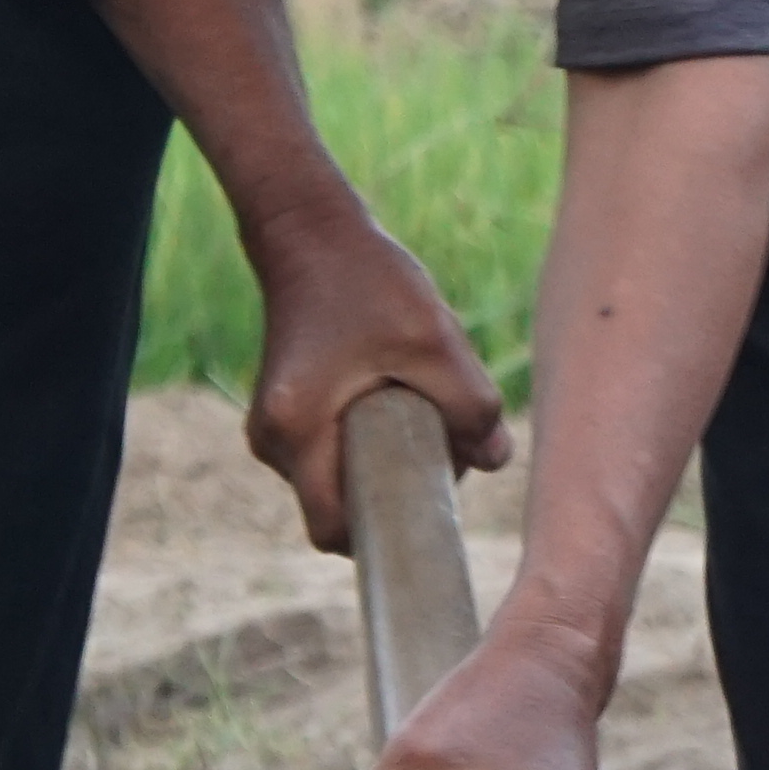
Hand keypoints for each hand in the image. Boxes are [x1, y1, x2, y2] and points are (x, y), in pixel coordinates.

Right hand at [237, 201, 505, 553]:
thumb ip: (471, 407)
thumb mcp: (433, 340)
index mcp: (296, 432)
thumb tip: (495, 462)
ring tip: (423, 411)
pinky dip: (371, 443)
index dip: (384, 536)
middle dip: (395, 493)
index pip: (334, 529)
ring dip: (385, 464)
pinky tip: (401, 399)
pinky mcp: (287, 416)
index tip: (429, 515)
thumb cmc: (368, 282)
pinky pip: (333, 455)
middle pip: (340, 506)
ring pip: (339, 480)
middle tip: (443, 450)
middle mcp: (272, 442)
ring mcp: (275, 431)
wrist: (311, 233)